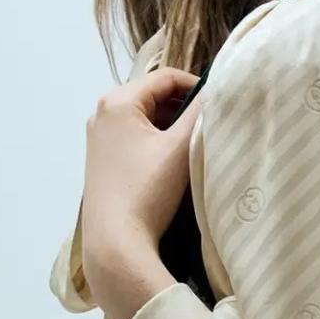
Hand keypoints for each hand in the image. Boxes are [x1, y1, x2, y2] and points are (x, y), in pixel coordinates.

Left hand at [80, 67, 201, 288]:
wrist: (115, 241)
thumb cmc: (147, 189)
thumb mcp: (180, 146)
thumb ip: (201, 112)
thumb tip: (220, 89)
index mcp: (118, 102)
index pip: (166, 77)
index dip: (197, 84)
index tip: (220, 102)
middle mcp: (101, 114)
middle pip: (154, 95)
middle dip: (184, 106)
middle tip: (209, 124)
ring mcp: (98, 138)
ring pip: (145, 117)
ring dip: (171, 124)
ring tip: (194, 144)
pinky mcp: (101, 159)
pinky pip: (135, 136)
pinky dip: (156, 140)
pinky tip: (172, 162)